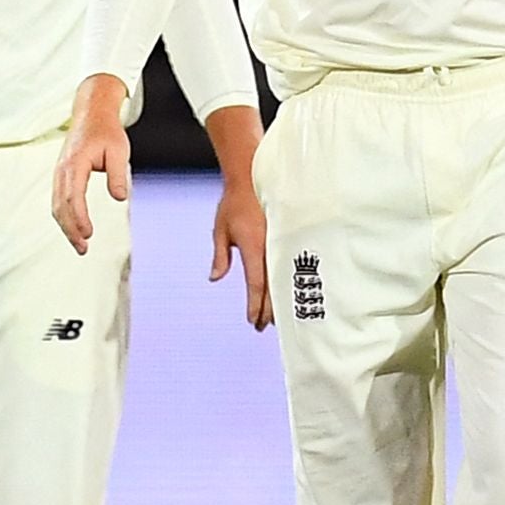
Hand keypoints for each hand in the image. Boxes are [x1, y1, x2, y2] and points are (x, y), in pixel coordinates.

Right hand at [53, 75, 133, 253]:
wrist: (92, 114)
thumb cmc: (106, 132)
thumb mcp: (119, 151)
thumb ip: (118, 175)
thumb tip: (120, 198)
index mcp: (75, 164)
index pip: (74, 197)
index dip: (80, 218)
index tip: (89, 234)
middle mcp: (62, 170)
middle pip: (61, 206)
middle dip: (70, 229)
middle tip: (83, 248)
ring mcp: (59, 173)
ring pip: (56, 205)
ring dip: (66, 226)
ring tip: (79, 244)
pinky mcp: (62, 176)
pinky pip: (58, 200)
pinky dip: (64, 217)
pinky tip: (73, 228)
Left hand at [206, 104, 270, 329]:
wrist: (253, 175)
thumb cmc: (234, 203)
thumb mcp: (220, 229)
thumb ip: (220, 255)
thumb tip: (216, 278)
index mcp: (254, 246)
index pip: (256, 284)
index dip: (254, 305)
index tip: (251, 322)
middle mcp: (271, 247)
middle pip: (273, 287)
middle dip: (267, 310)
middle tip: (262, 328)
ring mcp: (282, 242)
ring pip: (283, 279)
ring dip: (279, 300)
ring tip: (274, 319)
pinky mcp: (289, 237)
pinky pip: (289, 265)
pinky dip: (287, 283)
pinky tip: (286, 295)